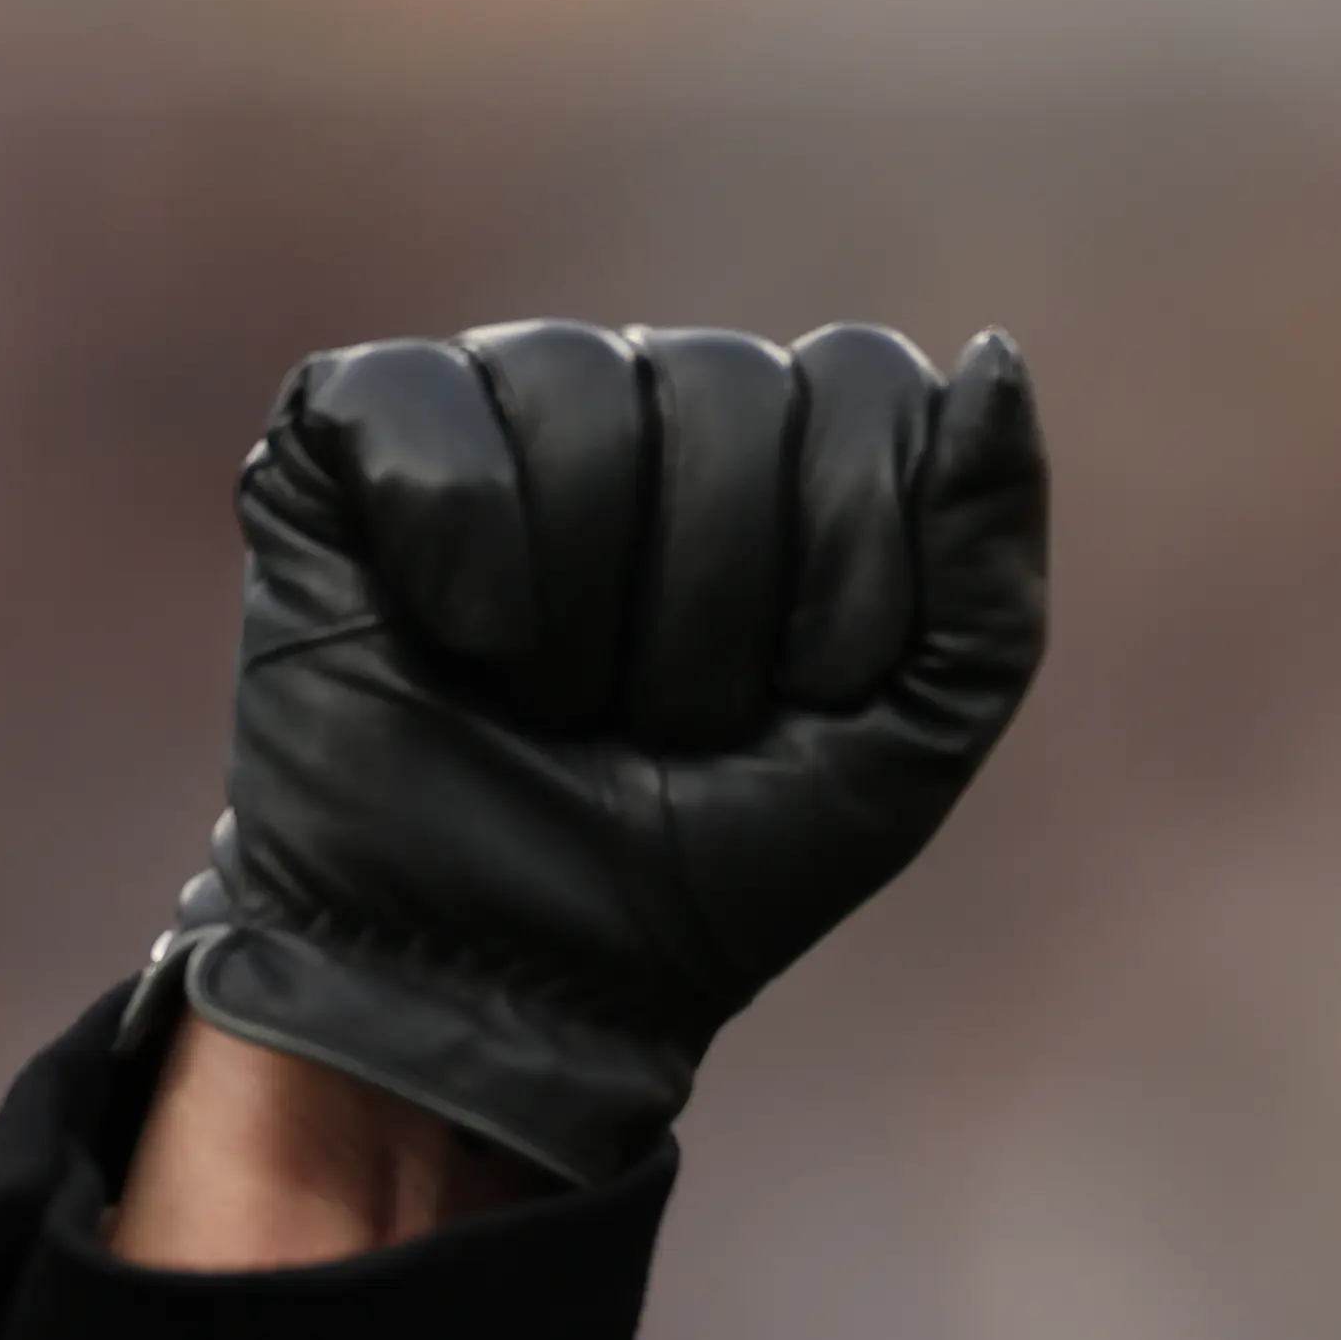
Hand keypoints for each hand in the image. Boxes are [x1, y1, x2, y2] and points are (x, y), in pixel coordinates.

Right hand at [132, 319, 1045, 1183]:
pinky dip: (461, 554)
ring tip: (561, 702)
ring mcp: (495, 404)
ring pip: (579, 389)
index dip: (850, 568)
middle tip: (668, 724)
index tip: (808, 695)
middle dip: (717, 609)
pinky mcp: (346, 440)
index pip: (868, 386)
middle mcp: (646, 397)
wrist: (517, 981)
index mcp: (792, 450)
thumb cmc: (715, 864)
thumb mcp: (911, 736)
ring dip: (589, 607)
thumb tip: (993, 358)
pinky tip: (458, 644)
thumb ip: (988, 563)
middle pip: (730, 385)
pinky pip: (424, 411)